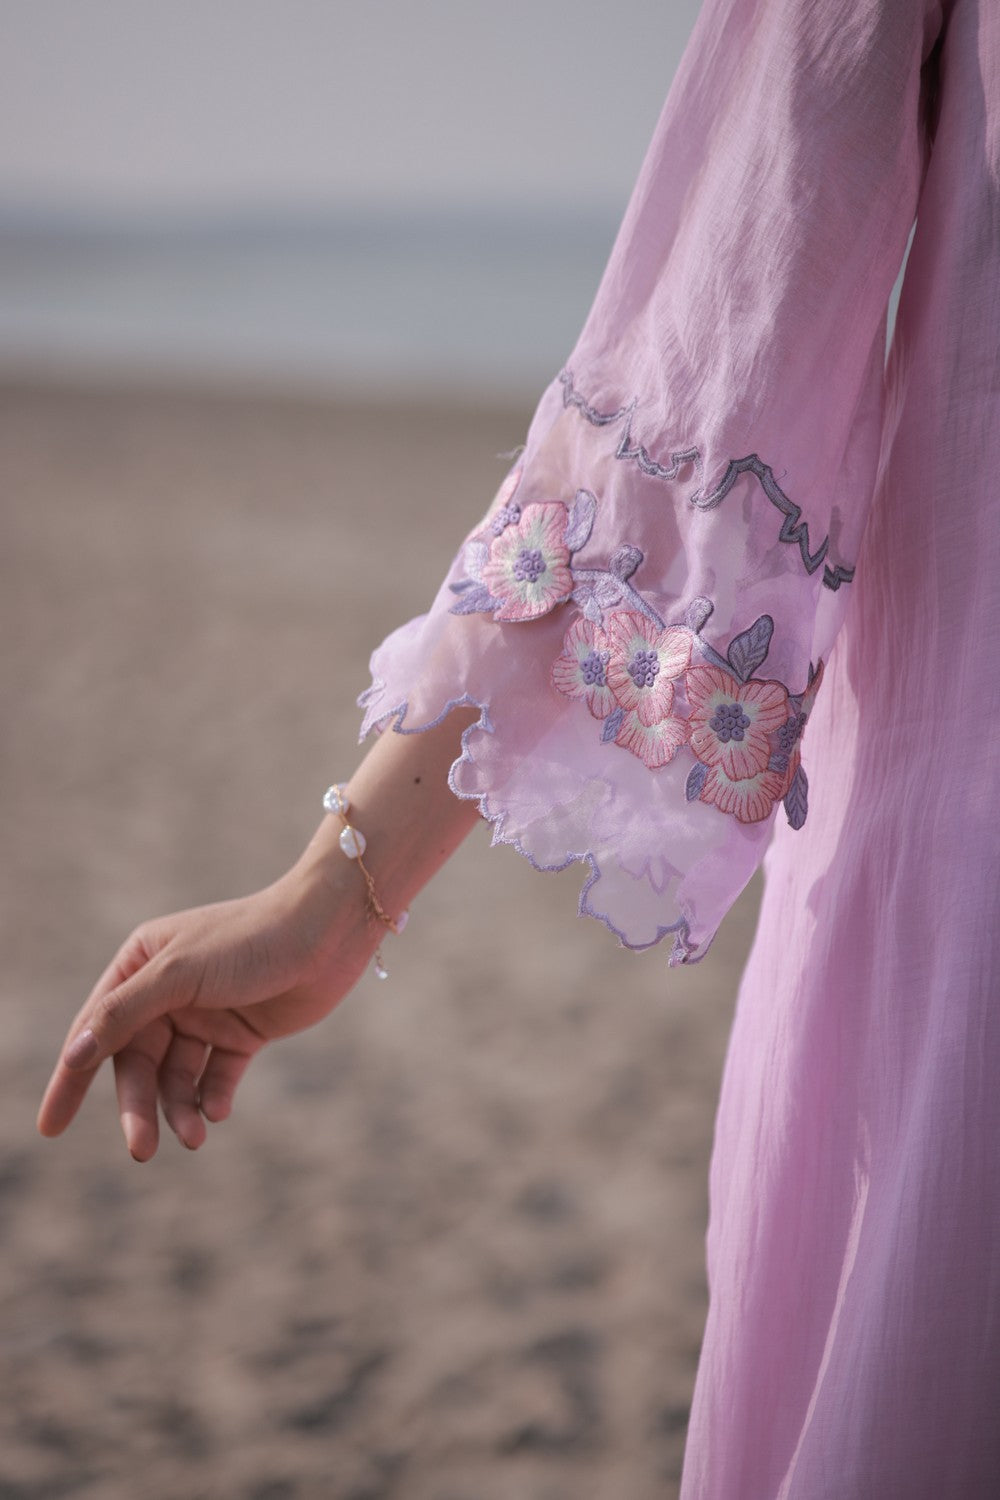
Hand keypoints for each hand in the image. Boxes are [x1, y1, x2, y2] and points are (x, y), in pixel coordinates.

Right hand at [37, 705, 481, 1160]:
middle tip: (143, 1150)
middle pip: (138, 1063)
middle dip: (138, 1107)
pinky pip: (216, 1077)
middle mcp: (168, 991)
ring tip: (196, 1136)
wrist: (328, 931)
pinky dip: (213, 1098)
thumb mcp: (181, 974)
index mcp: (142, 965)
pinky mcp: (244, 1033)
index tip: (49, 1129)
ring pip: (177, 1077)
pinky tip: (218, 1111)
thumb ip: (126, 1014)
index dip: (71, 1079)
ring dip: (180, 1109)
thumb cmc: (251, 940)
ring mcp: (207, 1013)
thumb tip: (76, 1054)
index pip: (95, 1029)